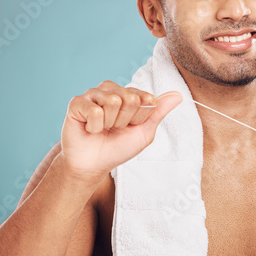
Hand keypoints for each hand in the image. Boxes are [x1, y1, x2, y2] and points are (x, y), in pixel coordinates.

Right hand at [60, 80, 182, 180]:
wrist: (93, 165)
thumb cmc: (118, 147)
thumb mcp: (144, 131)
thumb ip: (159, 111)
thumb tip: (178, 94)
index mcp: (128, 94)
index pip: (146, 98)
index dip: (140, 118)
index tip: (130, 126)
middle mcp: (111, 90)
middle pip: (130, 98)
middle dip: (125, 120)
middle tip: (114, 128)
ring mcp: (93, 94)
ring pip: (113, 101)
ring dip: (110, 123)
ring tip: (102, 128)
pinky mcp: (77, 102)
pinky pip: (95, 111)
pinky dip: (95, 127)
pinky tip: (90, 129)